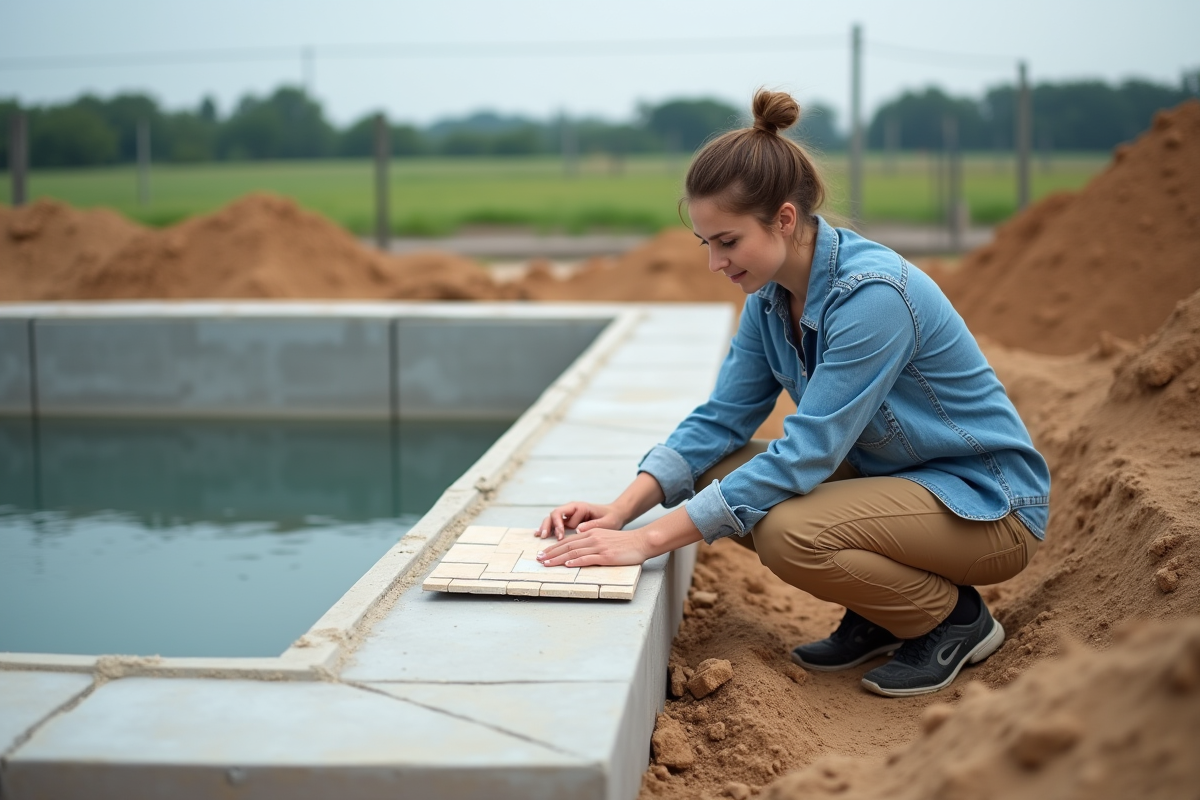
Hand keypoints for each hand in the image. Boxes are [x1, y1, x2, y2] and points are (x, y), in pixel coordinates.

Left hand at [535, 527, 653, 567]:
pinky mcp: (606, 556)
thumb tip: (578, 552)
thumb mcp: (605, 538)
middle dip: (551, 553)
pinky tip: (567, 565)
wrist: (641, 541)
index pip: (568, 541)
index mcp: (591, 533)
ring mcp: (599, 547)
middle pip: (567, 546)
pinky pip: (588, 559)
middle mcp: (593, 538)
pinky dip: (576, 562)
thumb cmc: (625, 543)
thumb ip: (592, 542)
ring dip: (558, 559)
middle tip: (538, 559)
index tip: (543, 554)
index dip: (554, 548)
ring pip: (574, 552)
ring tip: (546, 564)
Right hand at [537, 501, 627, 540]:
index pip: (564, 514)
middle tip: (546, 536)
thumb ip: (593, 525)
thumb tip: (578, 529)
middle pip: (555, 513)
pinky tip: (539, 534)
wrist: (615, 515)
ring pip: (552, 518)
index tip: (561, 536)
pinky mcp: (568, 521)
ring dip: (546, 526)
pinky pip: (555, 523)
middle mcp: (573, 509)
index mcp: (580, 507)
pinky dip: (548, 528)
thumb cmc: (612, 518)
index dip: (560, 525)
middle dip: (549, 524)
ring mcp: (569, 514)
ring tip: (541, 536)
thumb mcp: (607, 522)